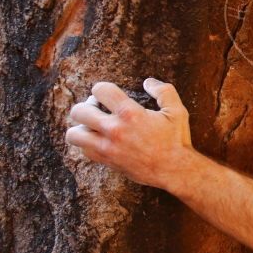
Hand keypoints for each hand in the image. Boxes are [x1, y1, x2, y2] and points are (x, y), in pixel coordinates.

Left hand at [65, 78, 192, 188]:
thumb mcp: (177, 111)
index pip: (100, 90)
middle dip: (87, 106)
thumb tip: (148, 82)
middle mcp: (114, 130)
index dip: (101, 89)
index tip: (108, 94)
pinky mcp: (107, 161)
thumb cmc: (176, 139)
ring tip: (93, 126)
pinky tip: (99, 140)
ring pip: (74, 134)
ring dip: (81, 127)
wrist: (175, 169)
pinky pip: (83, 150)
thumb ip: (164, 91)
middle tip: (98, 109)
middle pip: (79, 111)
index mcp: (130, 113)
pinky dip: (87, 144)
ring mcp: (108, 147)